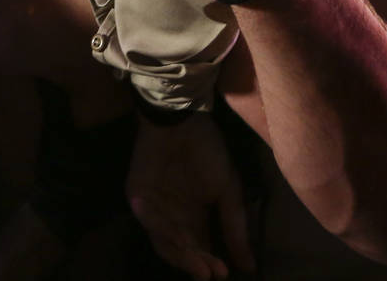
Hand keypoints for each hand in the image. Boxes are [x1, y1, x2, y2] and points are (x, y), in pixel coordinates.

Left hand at [127, 115, 254, 279]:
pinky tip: (179, 237)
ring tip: (198, 259)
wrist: (181, 119)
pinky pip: (147, 219)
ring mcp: (152, 206)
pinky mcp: (137, 194)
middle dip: (195, 262)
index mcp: (194, 215)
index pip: (201, 248)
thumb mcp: (228, 189)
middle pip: (180, 249)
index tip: (226, 273)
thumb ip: (234, 226)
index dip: (211, 263)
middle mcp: (172, 216)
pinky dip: (162, 230)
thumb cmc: (207, 150)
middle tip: (210, 271)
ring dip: (180, 252)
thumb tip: (249, 266)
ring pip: (163, 240)